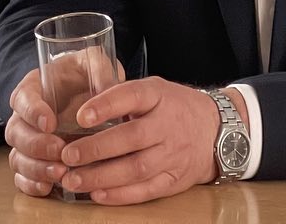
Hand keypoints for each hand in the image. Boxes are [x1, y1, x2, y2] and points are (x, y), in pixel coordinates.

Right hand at [6, 51, 126, 196]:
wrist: (82, 91)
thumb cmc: (83, 75)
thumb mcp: (92, 62)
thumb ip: (99, 68)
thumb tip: (110, 88)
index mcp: (34, 88)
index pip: (23, 98)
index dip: (33, 112)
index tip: (50, 122)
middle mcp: (25, 116)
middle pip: (17, 133)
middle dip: (36, 144)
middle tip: (59, 150)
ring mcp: (27, 141)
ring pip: (17, 158)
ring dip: (36, 168)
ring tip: (60, 172)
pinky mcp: (33, 162)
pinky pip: (21, 178)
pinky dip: (31, 185)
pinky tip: (49, 188)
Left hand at [54, 78, 244, 204]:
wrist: (216, 130)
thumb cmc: (175, 107)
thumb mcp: (154, 90)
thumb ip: (123, 97)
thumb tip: (81, 108)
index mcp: (159, 96)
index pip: (132, 96)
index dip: (106, 105)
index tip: (81, 115)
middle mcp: (167, 125)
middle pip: (132, 138)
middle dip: (97, 149)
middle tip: (68, 155)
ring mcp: (173, 154)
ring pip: (136, 168)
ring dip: (101, 177)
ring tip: (73, 179)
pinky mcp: (174, 179)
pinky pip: (145, 190)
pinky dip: (120, 195)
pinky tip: (97, 194)